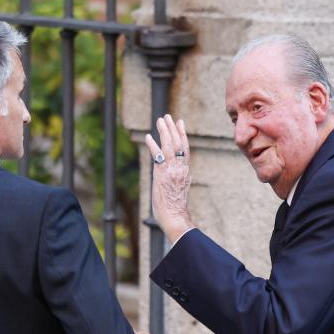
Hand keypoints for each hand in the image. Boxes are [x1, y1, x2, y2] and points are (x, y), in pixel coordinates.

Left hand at [144, 114, 193, 243]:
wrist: (175, 217)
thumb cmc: (175, 210)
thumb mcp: (179, 191)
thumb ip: (177, 180)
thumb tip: (173, 178)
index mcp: (186, 172)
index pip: (186, 149)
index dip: (182, 135)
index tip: (180, 123)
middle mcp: (180, 168)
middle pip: (179, 143)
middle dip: (172, 128)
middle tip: (167, 116)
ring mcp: (172, 170)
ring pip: (170, 145)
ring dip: (164, 131)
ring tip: (160, 120)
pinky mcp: (162, 174)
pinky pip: (157, 155)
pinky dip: (153, 145)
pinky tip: (148, 136)